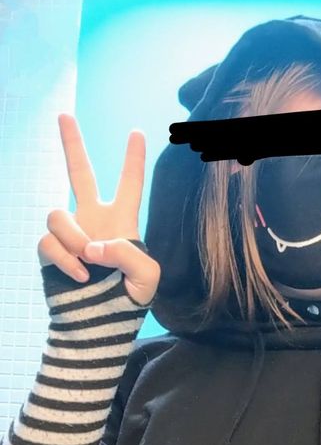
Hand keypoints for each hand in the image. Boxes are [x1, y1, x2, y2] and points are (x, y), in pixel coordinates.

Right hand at [37, 113, 159, 305]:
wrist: (98, 328)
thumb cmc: (126, 304)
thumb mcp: (147, 279)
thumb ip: (129, 253)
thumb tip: (94, 243)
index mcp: (122, 224)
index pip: (129, 185)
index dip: (133, 160)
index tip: (138, 132)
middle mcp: (93, 222)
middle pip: (80, 175)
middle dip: (72, 145)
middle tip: (64, 116)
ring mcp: (70, 236)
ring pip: (58, 214)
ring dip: (74, 239)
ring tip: (89, 264)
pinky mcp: (50, 252)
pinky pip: (49, 242)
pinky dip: (66, 260)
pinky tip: (80, 277)